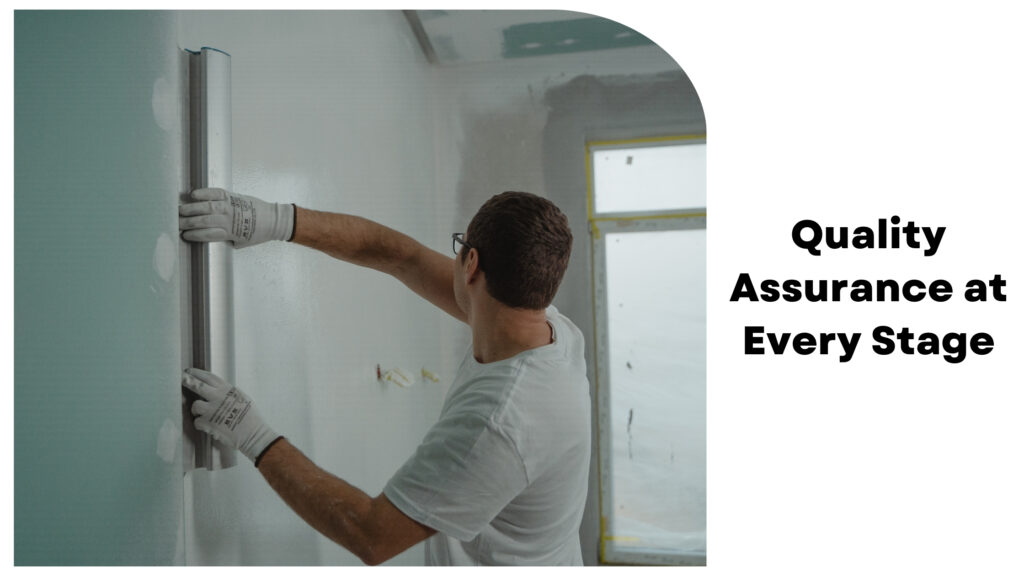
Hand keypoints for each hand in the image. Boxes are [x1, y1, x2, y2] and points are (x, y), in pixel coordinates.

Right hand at [179, 188, 294, 247]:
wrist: (273, 220)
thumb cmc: (257, 233)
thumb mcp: (241, 242)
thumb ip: (225, 240)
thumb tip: (208, 237)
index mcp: (230, 232)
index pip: (207, 234)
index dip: (194, 235)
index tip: (184, 235)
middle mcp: (229, 218)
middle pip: (204, 221)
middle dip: (187, 222)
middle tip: (175, 223)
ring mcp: (231, 206)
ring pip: (207, 207)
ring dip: (191, 209)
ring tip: (179, 210)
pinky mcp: (233, 196)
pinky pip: (216, 193)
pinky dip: (204, 193)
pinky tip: (193, 195)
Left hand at [182, 368, 280, 462]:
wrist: (252, 434)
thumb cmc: (251, 417)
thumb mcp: (243, 398)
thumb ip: (229, 393)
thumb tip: (217, 390)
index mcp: (227, 390)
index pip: (209, 377)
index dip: (197, 373)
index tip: (189, 371)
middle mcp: (218, 397)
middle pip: (197, 385)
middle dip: (186, 381)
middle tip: (180, 379)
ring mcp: (211, 410)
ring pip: (195, 405)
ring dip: (196, 410)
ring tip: (202, 414)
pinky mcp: (207, 423)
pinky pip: (197, 421)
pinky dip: (201, 424)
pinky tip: (208, 426)